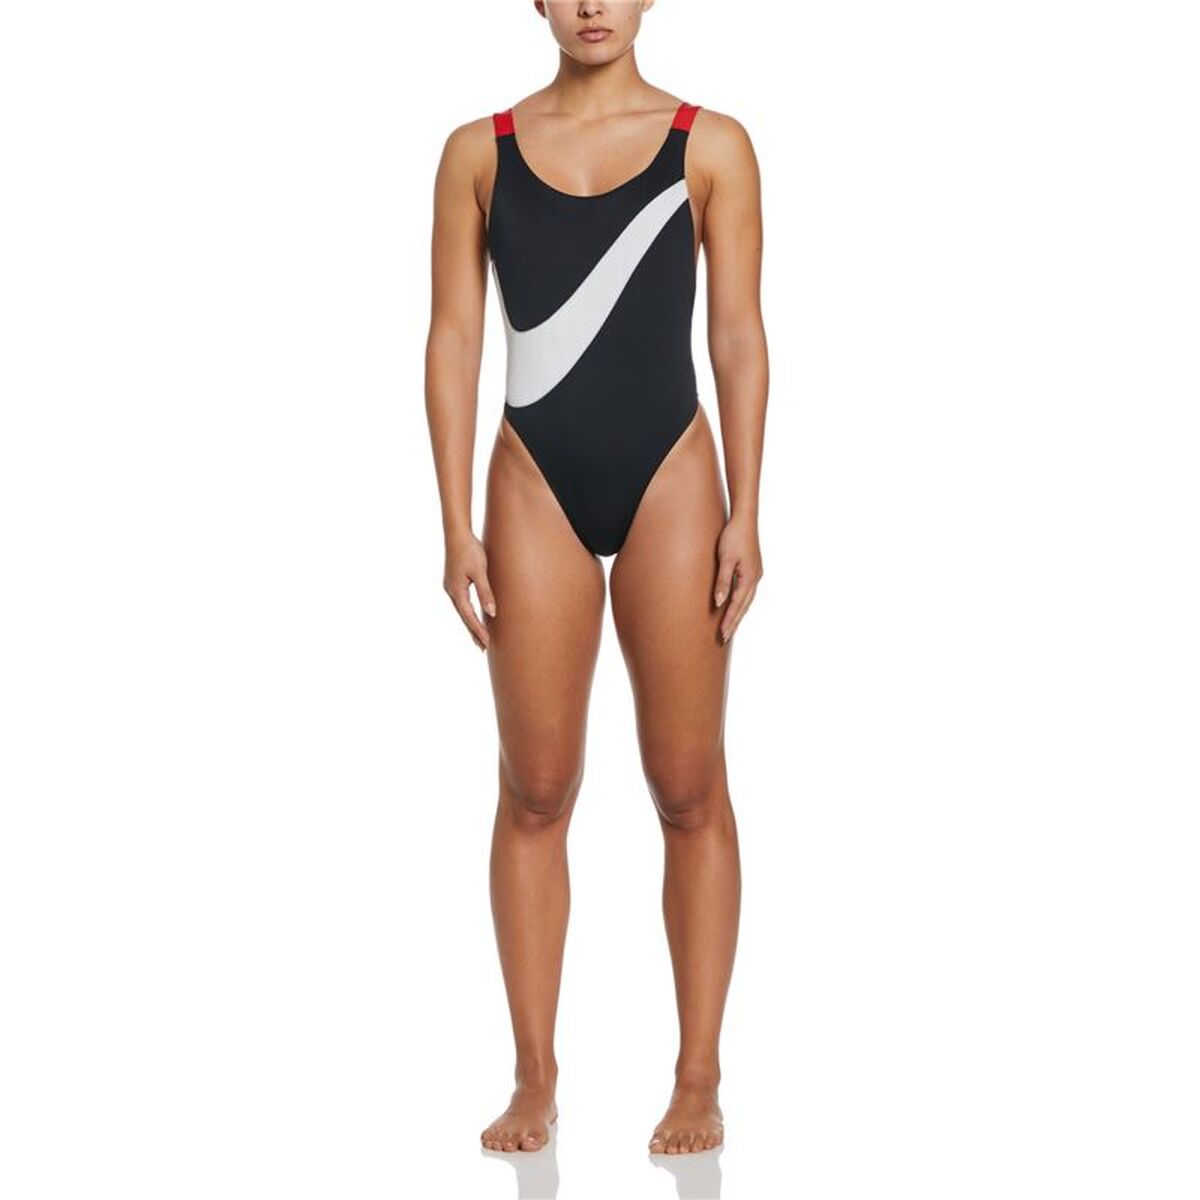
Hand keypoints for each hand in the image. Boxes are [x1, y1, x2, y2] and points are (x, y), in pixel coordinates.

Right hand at [443, 531, 495, 650]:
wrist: (456, 534)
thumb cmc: (470, 551)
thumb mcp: (480, 572)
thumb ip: (485, 593)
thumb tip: (492, 613)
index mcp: (457, 591)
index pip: (469, 617)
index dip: (479, 631)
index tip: (487, 644)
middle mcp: (451, 592)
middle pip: (464, 617)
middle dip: (473, 632)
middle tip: (483, 649)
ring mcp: (451, 587)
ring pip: (462, 611)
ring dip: (470, 624)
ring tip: (479, 638)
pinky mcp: (454, 582)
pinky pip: (462, 603)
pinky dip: (468, 613)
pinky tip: (473, 616)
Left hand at [713, 516, 762, 643]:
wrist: (744, 519)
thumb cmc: (733, 537)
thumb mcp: (725, 559)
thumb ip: (722, 581)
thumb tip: (719, 603)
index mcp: (749, 578)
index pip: (737, 605)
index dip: (729, 621)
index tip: (723, 635)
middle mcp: (755, 579)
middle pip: (744, 606)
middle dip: (734, 622)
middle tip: (725, 638)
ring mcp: (756, 574)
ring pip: (746, 600)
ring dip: (738, 613)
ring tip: (730, 627)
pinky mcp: (753, 569)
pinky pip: (746, 592)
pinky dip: (741, 602)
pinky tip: (735, 605)